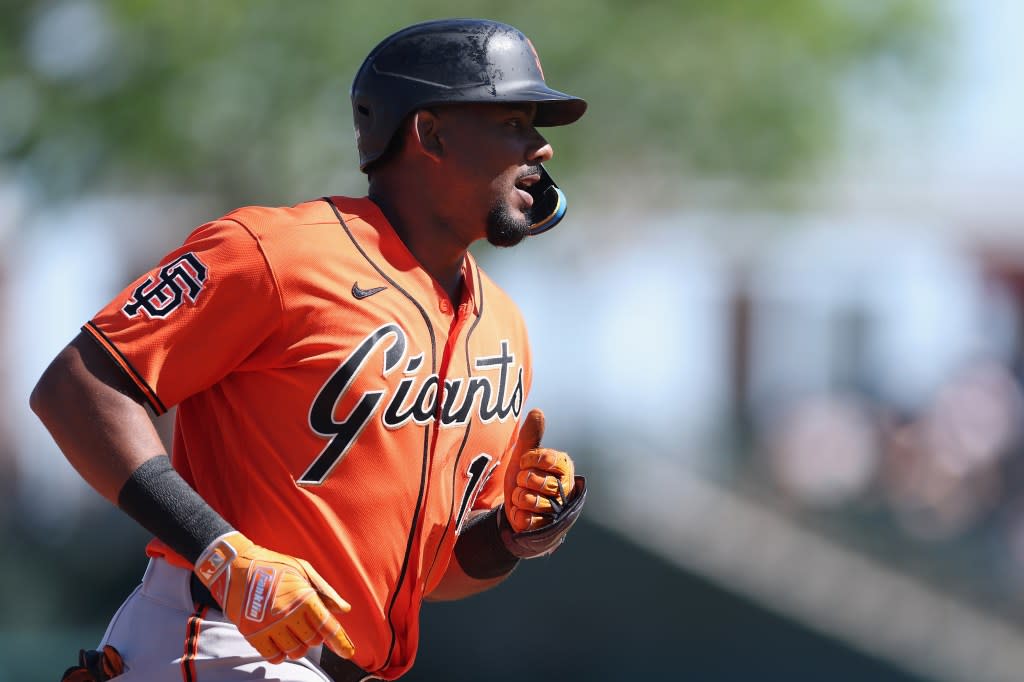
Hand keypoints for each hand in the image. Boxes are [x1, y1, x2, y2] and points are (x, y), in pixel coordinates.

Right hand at [193, 531, 354, 663]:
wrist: (235, 566)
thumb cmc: (273, 565)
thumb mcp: (303, 570)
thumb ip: (325, 592)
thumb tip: (344, 610)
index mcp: (304, 597)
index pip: (327, 627)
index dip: (340, 642)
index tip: (348, 652)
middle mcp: (288, 614)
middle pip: (312, 642)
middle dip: (314, 636)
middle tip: (306, 623)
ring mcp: (269, 626)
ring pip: (295, 651)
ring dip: (298, 645)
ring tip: (291, 630)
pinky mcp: (252, 634)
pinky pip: (273, 656)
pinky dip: (280, 654)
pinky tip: (279, 641)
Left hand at [503, 408, 575, 532]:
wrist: (517, 512)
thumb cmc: (524, 481)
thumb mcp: (523, 457)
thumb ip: (531, 436)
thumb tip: (537, 411)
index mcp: (564, 468)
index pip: (545, 459)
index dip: (529, 461)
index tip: (525, 464)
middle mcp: (566, 489)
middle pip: (536, 480)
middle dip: (522, 481)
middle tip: (524, 484)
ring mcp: (559, 511)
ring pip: (530, 500)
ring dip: (519, 499)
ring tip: (523, 499)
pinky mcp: (548, 529)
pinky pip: (526, 520)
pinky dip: (519, 516)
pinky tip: (523, 515)